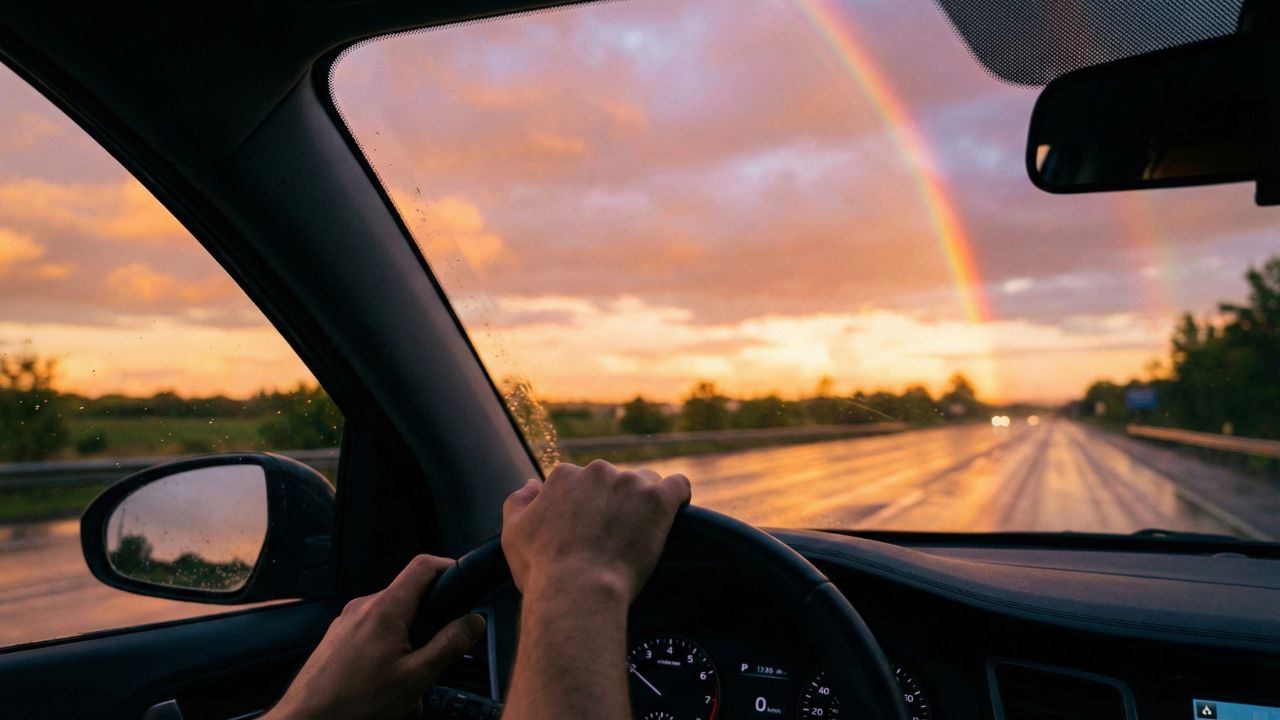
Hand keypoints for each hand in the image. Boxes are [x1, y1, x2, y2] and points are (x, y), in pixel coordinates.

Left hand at [264, 555, 486, 719]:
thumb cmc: (354, 702)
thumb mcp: (415, 677)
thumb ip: (449, 646)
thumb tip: (474, 621)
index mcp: (385, 608)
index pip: (424, 566)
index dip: (449, 567)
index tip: (464, 582)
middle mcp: (363, 606)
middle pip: (409, 596)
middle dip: (429, 623)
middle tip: (436, 655)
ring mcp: (346, 621)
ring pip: (391, 620)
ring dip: (407, 645)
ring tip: (407, 682)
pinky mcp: (337, 637)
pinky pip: (372, 633)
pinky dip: (387, 652)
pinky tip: (385, 685)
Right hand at [501, 459, 690, 603]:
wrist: (578, 590)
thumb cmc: (543, 569)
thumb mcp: (513, 534)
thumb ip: (518, 502)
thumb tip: (532, 484)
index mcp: (564, 476)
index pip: (580, 483)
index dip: (585, 508)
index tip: (589, 532)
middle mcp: (597, 471)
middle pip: (613, 481)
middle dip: (614, 503)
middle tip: (614, 538)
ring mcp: (630, 483)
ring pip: (645, 484)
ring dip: (643, 503)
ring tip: (641, 534)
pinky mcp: (658, 499)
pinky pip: (678, 486)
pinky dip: (678, 497)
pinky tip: (674, 512)